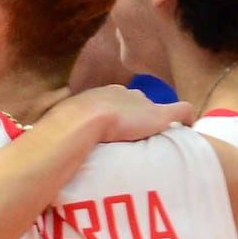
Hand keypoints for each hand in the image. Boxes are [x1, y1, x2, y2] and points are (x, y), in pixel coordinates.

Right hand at [51, 83, 192, 143]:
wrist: (83, 120)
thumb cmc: (67, 126)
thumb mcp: (63, 124)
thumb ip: (63, 130)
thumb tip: (47, 145)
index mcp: (103, 94)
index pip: (116, 100)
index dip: (120, 114)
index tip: (120, 127)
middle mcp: (125, 93)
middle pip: (137, 101)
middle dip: (139, 114)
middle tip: (139, 133)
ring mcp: (143, 103)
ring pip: (156, 107)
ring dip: (157, 120)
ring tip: (161, 135)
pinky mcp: (158, 114)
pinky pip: (180, 111)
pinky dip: (185, 117)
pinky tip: (190, 127)